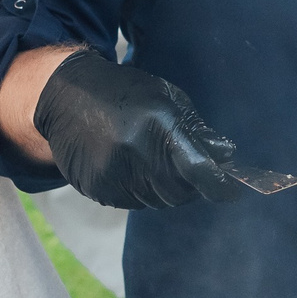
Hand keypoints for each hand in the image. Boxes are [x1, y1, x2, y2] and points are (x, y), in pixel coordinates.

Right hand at [30, 50, 251, 209]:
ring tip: (154, 161)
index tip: (232, 191)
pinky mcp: (97, 189)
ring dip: (166, 189)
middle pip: (180, 191)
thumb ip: (196, 130)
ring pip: (158, 201)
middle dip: (192, 186)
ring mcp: (113, 174)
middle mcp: (135, 152)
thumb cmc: (125, 93)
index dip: (218, 185)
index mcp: (158, 123)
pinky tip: (132, 167)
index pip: (197, 168)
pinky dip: (142, 192)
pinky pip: (133, 203)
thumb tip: (225, 156)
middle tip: (191, 170)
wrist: (64, 98)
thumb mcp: (166, 97)